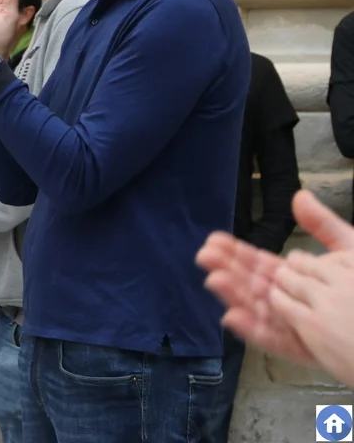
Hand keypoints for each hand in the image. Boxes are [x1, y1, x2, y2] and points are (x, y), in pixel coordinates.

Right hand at [197, 190, 353, 368]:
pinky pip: (272, 340)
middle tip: (205, 255)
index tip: (213, 239)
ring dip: (233, 295)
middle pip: (250, 284)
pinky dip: (251, 330)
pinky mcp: (300, 347)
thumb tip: (298, 196)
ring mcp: (290, 324)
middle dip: (226, 269)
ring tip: (215, 279)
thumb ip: (322, 225)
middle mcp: (286, 299)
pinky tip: (231, 317)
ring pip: (256, 309)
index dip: (235, 251)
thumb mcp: (348, 250)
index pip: (257, 263)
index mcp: (293, 277)